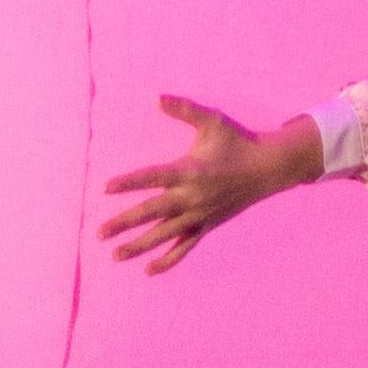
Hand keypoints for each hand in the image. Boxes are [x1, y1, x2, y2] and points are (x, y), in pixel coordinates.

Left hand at [96, 93, 317, 276]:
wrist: (268, 169)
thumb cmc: (237, 141)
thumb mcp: (212, 121)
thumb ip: (185, 109)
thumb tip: (158, 97)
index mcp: (189, 170)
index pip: (152, 177)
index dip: (129, 183)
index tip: (106, 188)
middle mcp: (192, 196)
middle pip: (152, 212)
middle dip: (124, 222)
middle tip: (99, 232)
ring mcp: (199, 215)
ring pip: (164, 235)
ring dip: (139, 246)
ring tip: (114, 255)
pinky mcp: (207, 225)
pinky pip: (184, 246)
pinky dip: (168, 260)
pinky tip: (148, 270)